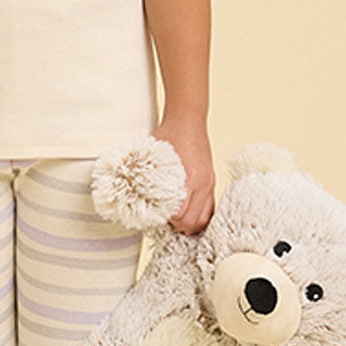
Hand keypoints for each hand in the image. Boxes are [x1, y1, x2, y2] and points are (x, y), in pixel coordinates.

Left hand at [151, 117, 215, 234]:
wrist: (188, 119)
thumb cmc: (169, 135)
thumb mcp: (153, 156)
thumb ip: (147, 178)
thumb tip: (134, 197)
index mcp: (190, 178)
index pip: (180, 215)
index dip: (167, 219)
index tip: (156, 215)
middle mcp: (203, 184)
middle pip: (193, 222)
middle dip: (177, 225)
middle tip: (164, 220)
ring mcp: (210, 184)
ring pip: (204, 219)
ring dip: (189, 224)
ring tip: (175, 220)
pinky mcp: (212, 182)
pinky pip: (210, 209)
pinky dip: (198, 216)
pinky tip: (187, 214)